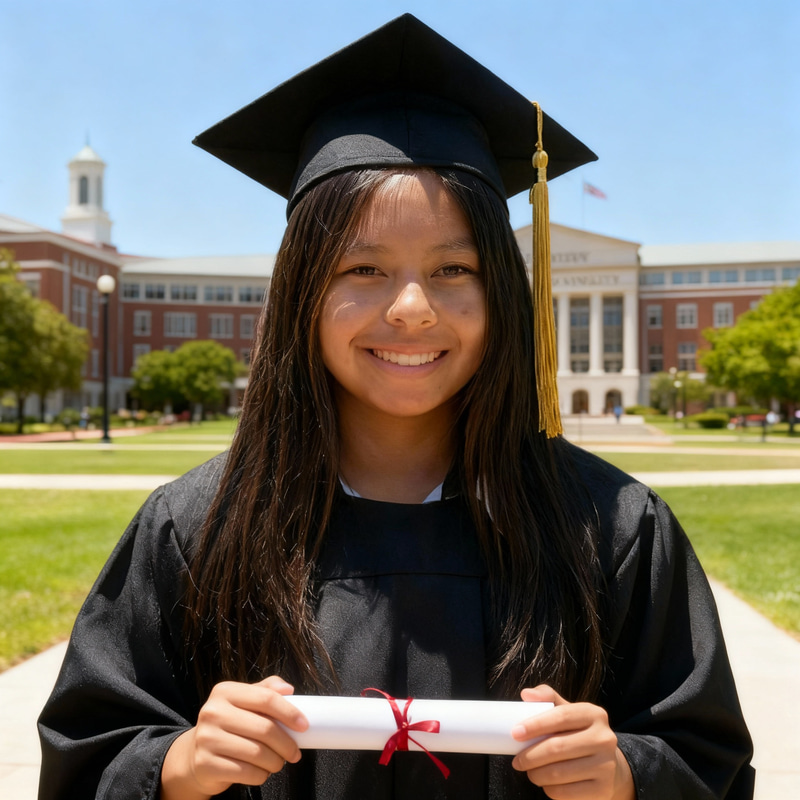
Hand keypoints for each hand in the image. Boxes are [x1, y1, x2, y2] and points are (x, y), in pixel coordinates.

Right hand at [160, 675, 308, 799]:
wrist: (193, 755)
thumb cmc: (227, 726)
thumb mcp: (242, 702)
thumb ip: (265, 690)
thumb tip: (288, 689)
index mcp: (225, 691)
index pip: (266, 698)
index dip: (289, 712)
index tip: (304, 725)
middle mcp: (213, 712)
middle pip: (265, 728)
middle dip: (287, 744)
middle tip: (295, 752)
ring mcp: (207, 739)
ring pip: (258, 753)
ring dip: (276, 762)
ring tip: (278, 762)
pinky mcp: (206, 764)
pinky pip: (246, 773)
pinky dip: (261, 775)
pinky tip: (261, 771)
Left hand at [510, 685, 634, 799]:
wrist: (608, 765)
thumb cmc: (579, 734)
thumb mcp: (568, 712)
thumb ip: (548, 698)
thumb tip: (526, 694)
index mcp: (594, 714)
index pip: (561, 716)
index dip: (535, 724)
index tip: (515, 733)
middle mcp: (604, 738)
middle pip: (557, 747)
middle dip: (530, 756)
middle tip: (517, 761)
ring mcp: (606, 766)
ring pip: (558, 773)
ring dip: (536, 774)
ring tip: (530, 771)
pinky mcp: (602, 790)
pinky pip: (565, 793)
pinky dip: (549, 789)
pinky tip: (546, 783)